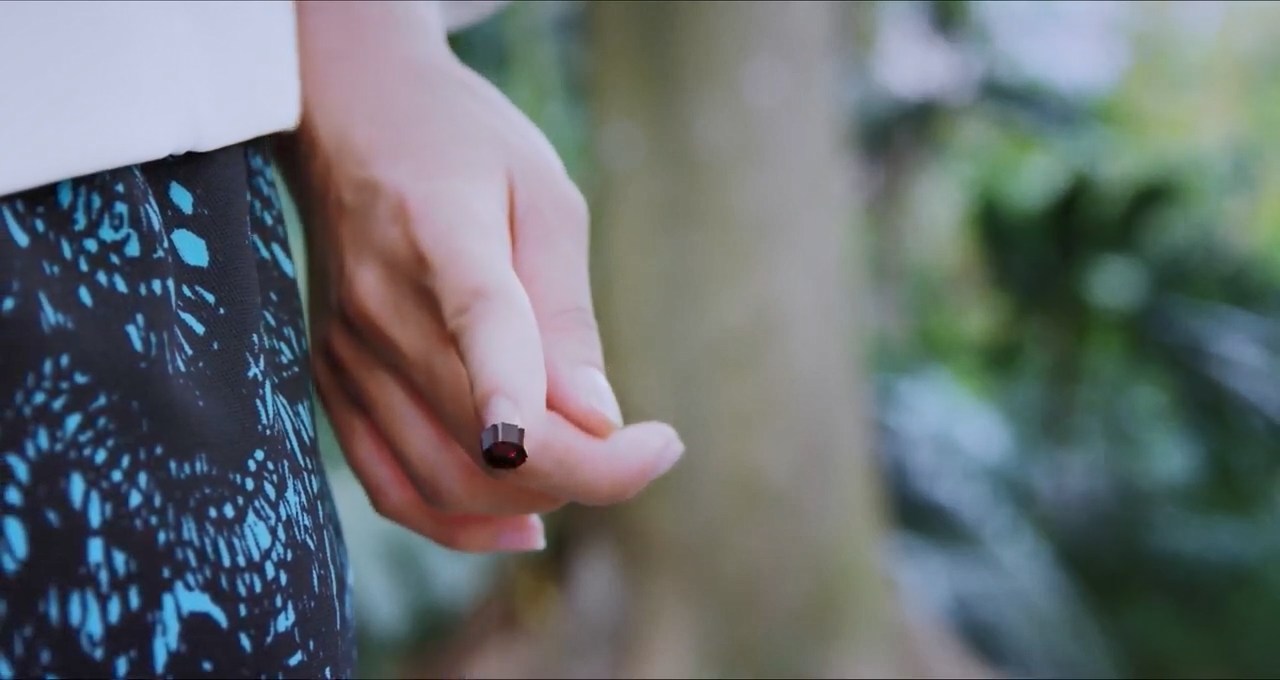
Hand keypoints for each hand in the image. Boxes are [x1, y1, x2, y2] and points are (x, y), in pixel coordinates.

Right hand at [283, 1, 683, 551]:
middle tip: (647, 449)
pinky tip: (519, 522)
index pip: (487, 329)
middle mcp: (380, 305)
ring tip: (591, 469)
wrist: (345, 113)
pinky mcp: (331, 381)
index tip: (642, 449)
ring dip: (532, 500)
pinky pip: (391, 487)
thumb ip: (566, 311)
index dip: (543, 407)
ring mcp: (346, 352)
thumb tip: (598, 421)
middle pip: (481, 437)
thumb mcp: (543, 194)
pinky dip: (458, 523)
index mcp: (442, 234)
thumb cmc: (462, 143)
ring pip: (442, 480)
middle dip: (588, 468)